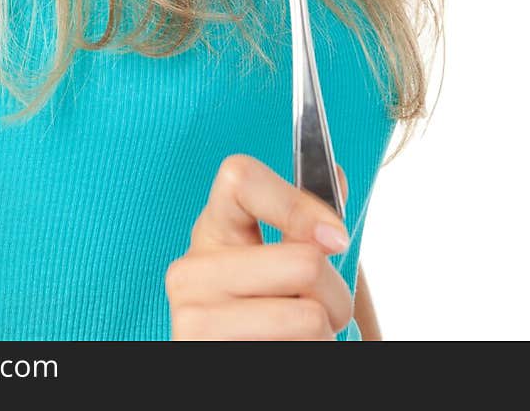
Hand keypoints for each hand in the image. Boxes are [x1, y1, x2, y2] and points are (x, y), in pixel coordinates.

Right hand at [166, 153, 351, 340]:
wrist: (231, 352)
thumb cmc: (261, 306)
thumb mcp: (274, 259)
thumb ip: (302, 222)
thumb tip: (335, 177)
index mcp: (213, 228)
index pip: (241, 179)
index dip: (298, 204)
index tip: (337, 238)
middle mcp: (192, 269)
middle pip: (304, 262)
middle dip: (335, 293)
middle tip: (324, 311)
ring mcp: (194, 317)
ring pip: (310, 316)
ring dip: (325, 331)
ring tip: (302, 335)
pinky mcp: (203, 352)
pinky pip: (297, 349)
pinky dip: (307, 351)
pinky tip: (282, 346)